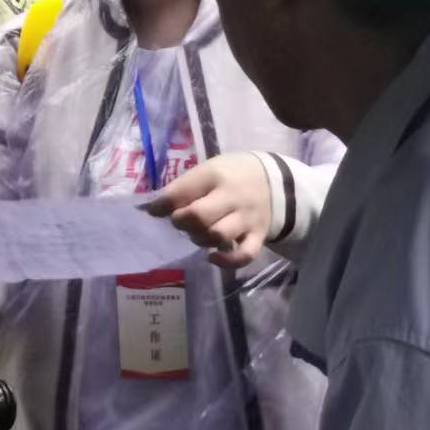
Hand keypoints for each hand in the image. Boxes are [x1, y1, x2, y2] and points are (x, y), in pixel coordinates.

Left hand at [147, 153, 271, 269]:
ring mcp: (247, 218)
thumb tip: (154, 208)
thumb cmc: (231, 175)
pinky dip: (226, 261)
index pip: (182, 191)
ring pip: (218, 236)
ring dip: (199, 239)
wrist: (274, 180)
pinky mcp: (258, 237)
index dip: (162, 204)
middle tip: (179, 220)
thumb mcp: (209, 169)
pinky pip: (244, 256)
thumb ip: (185, 187)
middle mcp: (233, 197)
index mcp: (215, 175)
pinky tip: (212, 256)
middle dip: (180, 222)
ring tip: (197, 233)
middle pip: (199, 216)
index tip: (155, 209)